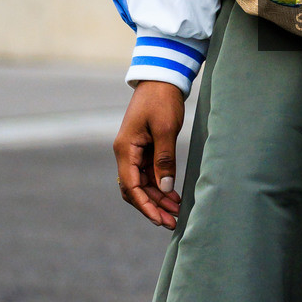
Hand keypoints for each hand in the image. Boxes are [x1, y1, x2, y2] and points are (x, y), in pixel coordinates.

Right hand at [114, 81, 184, 228]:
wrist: (161, 79)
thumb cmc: (162, 100)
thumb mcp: (166, 129)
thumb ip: (164, 159)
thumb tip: (164, 188)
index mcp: (125, 149)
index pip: (131, 186)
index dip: (145, 205)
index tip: (159, 220)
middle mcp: (126, 153)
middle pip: (135, 189)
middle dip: (152, 207)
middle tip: (172, 222)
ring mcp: (134, 152)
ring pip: (142, 184)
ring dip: (157, 199)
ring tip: (176, 212)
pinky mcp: (144, 150)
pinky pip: (148, 175)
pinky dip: (160, 187)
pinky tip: (173, 196)